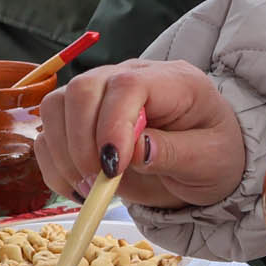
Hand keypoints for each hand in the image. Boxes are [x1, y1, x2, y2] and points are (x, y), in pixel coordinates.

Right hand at [35, 60, 245, 209]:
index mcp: (172, 81)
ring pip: (56, 107)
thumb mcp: (210, 161)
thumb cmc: (215, 155)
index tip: (115, 167)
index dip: (112, 125)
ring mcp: (102, 95)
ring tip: (92, 188)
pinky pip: (49, 134)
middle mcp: (131, 78)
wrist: (206, 161)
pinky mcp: (82, 119)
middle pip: (82, 89)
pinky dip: (55, 166)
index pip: (128, 85)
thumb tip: (135, 151)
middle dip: (81, 142)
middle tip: (100, 182)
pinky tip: (80, 188)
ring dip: (64, 154)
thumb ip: (174, 153)